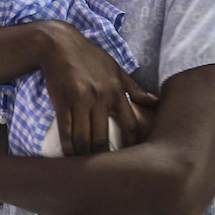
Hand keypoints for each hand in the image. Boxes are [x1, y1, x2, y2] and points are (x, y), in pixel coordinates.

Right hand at [39, 22, 157, 154]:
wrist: (60, 45)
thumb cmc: (90, 58)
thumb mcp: (115, 68)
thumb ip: (133, 88)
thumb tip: (154, 101)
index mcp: (116, 91)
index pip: (129, 125)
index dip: (130, 145)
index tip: (130, 158)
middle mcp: (100, 98)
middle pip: (103, 139)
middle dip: (103, 157)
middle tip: (104, 169)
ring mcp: (80, 101)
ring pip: (84, 139)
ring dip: (84, 156)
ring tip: (86, 166)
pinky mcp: (62, 103)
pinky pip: (66, 133)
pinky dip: (68, 148)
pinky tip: (70, 156)